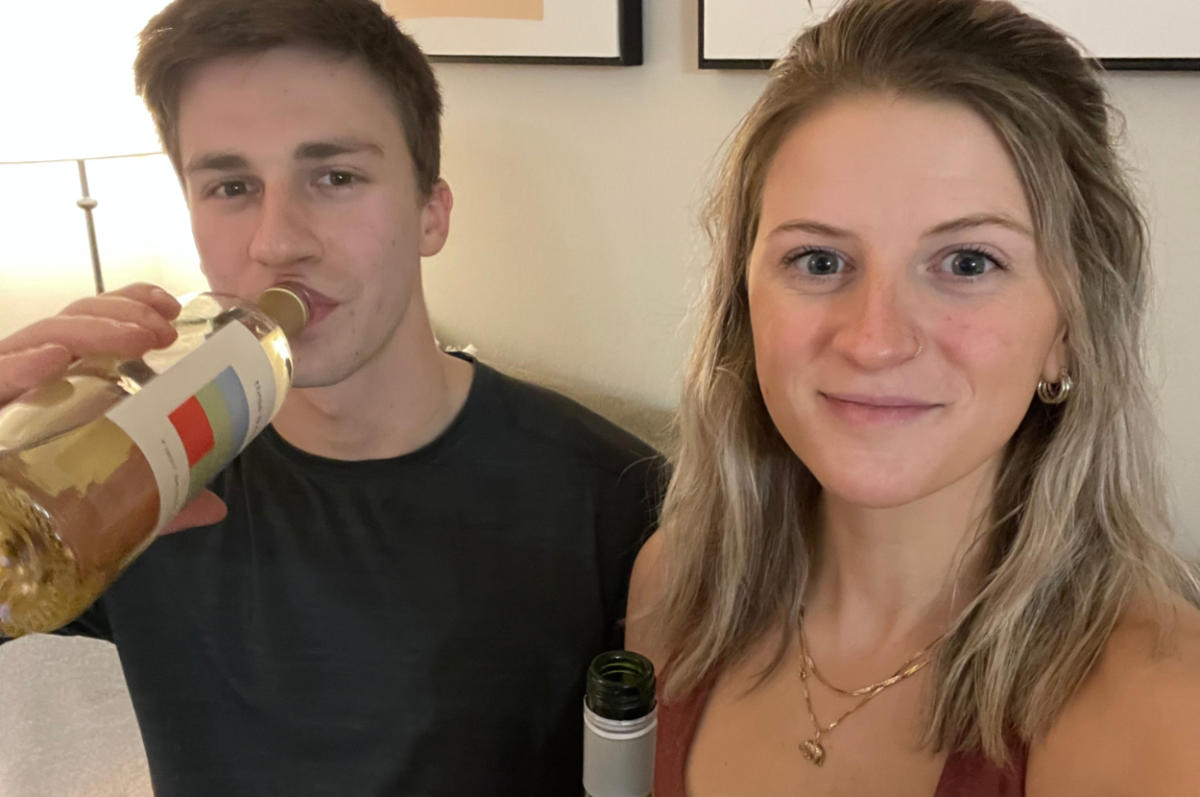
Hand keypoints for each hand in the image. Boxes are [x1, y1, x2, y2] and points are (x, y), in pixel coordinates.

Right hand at [0, 283, 228, 532]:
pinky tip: (52, 360)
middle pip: (72, 322)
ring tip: (135, 340)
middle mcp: (30, 379)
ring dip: (91, 330)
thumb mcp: (110, 498)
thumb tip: (216, 509)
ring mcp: (4, 393)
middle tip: (165, 331)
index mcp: (62, 384)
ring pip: (39, 338)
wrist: (3, 541)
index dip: (130, 303)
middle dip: (122, 313)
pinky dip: (18, 367)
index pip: (92, 324)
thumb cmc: (41, 508)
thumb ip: (156, 495)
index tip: (172, 308)